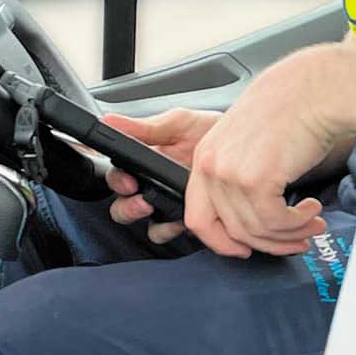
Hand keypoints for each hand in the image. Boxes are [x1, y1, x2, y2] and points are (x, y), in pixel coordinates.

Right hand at [103, 108, 219, 244]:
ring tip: (162, 211)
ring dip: (150, 222)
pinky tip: (184, 221)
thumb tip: (109, 121)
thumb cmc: (210, 130)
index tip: (128, 181)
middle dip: (128, 208)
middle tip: (143, 202)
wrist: (246, 145)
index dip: (117, 181)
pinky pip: (171, 233)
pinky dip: (172, 230)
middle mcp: (152, 185)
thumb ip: (145, 127)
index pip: (117, 175)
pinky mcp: (189, 219)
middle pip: (123, 206)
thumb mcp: (179, 123)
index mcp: (144, 160)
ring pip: (145, 224)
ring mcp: (169, 204)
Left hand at [184, 48, 344, 257]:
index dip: (222, 242)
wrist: (313, 90)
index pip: (198, 218)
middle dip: (269, 243)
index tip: (244, 249)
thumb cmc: (290, 109)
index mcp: (205, 156)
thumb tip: (249, 219)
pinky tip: (311, 210)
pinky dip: (297, 223)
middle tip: (296, 241)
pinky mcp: (256, 180)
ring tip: (312, 222)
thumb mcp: (248, 141)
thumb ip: (238, 175)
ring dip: (291, 233)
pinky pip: (275, 222)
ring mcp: (230, 174)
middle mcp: (211, 166)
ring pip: (256, 230)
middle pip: (231, 231)